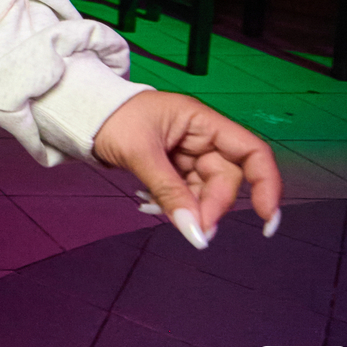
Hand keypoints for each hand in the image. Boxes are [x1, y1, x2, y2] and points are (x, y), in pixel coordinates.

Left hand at [91, 90, 282, 246]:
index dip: (266, 184)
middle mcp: (201, 136)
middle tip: (192, 229)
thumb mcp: (140, 153)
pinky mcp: (173, 167)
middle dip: (212, 206)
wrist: (79, 115)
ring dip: (190, 208)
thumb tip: (196, 232)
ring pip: (206, 190)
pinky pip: (186, 193)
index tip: (267, 219)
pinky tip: (150, 205)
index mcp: (201, 120)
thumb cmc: (109, 118)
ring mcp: (188, 152)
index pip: (251, 151)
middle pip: (227, 179)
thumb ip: (169, 193)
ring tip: (156, 210)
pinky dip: (175, 205)